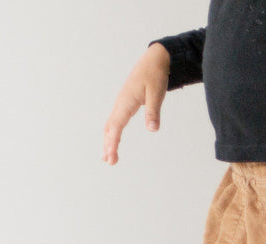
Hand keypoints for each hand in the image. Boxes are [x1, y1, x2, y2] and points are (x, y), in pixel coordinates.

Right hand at [103, 43, 170, 164]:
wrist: (154, 60)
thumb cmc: (155, 75)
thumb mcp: (157, 94)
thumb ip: (154, 112)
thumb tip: (153, 130)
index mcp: (126, 102)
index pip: (116, 126)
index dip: (113, 143)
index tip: (112, 156)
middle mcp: (120, 103)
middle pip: (110, 127)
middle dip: (108, 145)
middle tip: (109, 162)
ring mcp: (122, 102)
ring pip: (111, 124)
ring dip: (108, 139)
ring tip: (107, 155)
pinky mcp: (125, 102)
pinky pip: (115, 119)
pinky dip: (112, 131)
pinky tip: (112, 139)